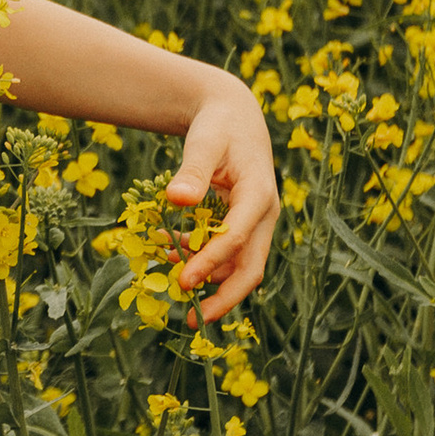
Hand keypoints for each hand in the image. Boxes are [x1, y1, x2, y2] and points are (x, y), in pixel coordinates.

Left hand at [166, 78, 279, 320]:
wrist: (233, 115)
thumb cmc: (218, 125)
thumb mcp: (204, 142)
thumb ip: (192, 171)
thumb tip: (176, 200)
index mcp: (259, 194)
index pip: (237, 238)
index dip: (211, 262)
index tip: (183, 283)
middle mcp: (263, 214)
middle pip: (251, 267)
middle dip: (224, 296)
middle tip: (193, 320)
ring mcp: (255, 221)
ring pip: (239, 264)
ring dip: (208, 278)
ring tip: (171, 281)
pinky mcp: (243, 223)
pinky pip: (226, 251)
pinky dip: (201, 259)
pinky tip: (171, 255)